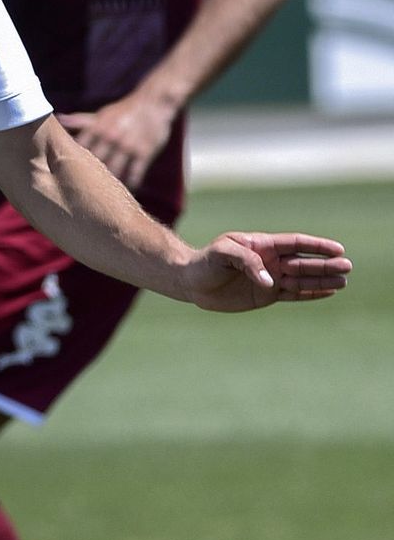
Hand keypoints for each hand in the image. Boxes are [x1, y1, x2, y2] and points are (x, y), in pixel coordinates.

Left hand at [60, 92, 174, 192]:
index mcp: (98, 127)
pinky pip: (135, 174)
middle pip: (94, 163)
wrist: (153, 103)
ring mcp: (127, 146)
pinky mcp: (144, 153)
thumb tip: (58, 119)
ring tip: (103, 197)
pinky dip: (131, 185)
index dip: (71, 162)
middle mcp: (110, 137)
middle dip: (88, 178)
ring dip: (109, 185)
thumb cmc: (124, 111)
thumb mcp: (102, 114)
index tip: (66, 176)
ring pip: (114, 171)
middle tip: (83, 194)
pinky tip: (126, 193)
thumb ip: (82, 121)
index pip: (79, 149)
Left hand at [182, 230, 351, 312]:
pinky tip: (327, 292)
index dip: (316, 246)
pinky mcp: (266, 295)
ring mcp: (270, 278)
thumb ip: (247, 262)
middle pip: (303, 262)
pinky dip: (311, 294)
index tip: (337, 249)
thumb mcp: (223, 254)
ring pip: (302, 279)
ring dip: (322, 280)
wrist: (192, 281)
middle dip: (325, 265)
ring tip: (343, 282)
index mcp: (262, 245)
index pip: (295, 244)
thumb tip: (271, 282)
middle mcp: (270, 261)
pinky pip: (293, 294)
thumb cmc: (207, 262)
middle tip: (347, 267)